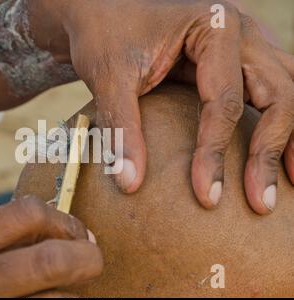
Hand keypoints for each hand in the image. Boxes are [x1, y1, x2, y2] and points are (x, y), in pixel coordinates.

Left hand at [31, 0, 293, 213]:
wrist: (104, 13)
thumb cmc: (107, 36)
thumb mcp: (109, 77)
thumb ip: (121, 127)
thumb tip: (130, 183)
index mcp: (213, 27)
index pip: (225, 100)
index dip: (217, 152)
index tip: (208, 197)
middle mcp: (242, 32)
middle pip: (279, 94)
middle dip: (270, 151)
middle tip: (259, 202)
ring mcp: (247, 43)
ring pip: (290, 89)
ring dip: (292, 137)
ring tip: (288, 183)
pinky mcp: (240, 59)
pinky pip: (276, 88)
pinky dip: (282, 120)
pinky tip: (279, 152)